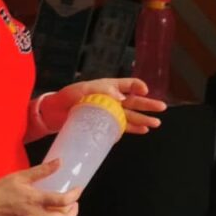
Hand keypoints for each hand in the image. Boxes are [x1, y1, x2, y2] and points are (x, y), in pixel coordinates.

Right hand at [0, 158, 82, 215]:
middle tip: (73, 204)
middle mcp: (35, 215)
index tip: (78, 190)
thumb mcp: (20, 176)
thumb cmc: (0, 189)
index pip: (62, 201)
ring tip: (64, 210)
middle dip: (73, 213)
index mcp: (35, 200)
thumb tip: (59, 162)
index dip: (75, 196)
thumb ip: (41, 170)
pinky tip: (49, 213)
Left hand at [36, 77, 166, 136]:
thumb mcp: (81, 89)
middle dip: (148, 105)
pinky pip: (121, 127)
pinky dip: (132, 129)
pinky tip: (143, 131)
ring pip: (131, 115)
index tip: (144, 91)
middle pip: (134, 101)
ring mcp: (109, 113)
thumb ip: (101, 90)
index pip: (128, 84)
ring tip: (156, 124)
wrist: (54, 114)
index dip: (138, 86)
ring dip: (143, 119)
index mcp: (108, 87)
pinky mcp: (104, 125)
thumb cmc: (66, 97)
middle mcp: (111, 99)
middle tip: (162, 108)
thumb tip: (122, 98)